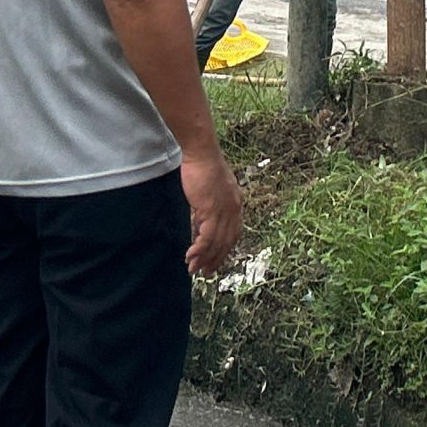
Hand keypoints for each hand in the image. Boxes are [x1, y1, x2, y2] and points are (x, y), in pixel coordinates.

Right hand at [181, 148, 243, 276]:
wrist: (202, 153)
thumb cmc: (204, 167)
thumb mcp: (211, 190)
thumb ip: (209, 208)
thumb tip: (200, 225)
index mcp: (236, 204)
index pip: (233, 233)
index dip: (224, 249)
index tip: (215, 260)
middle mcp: (234, 210)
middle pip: (227, 242)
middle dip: (215, 259)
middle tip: (205, 272)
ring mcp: (224, 211)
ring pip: (216, 243)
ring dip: (204, 258)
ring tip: (194, 269)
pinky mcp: (211, 210)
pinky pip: (206, 237)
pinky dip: (199, 250)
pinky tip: (190, 256)